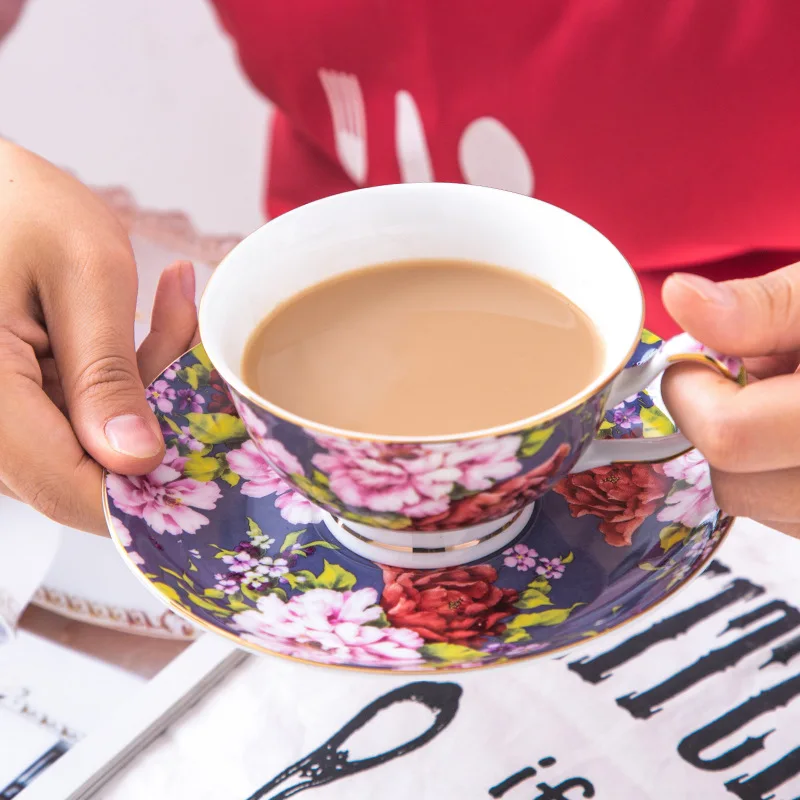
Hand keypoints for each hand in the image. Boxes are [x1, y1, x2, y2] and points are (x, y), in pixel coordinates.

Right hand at [0, 142, 196, 533]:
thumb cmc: (19, 206)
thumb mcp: (84, 276)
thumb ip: (108, 373)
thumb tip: (138, 460)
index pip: (71, 491)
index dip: (149, 493)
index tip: (213, 456)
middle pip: (89, 472)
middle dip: (162, 418)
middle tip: (192, 334)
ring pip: (93, 448)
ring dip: (148, 390)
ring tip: (171, 305)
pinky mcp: (13, 410)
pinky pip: (80, 421)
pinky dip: (124, 382)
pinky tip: (147, 321)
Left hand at [661, 263, 799, 537]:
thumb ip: (759, 307)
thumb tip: (678, 296)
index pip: (731, 436)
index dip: (690, 394)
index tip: (695, 360)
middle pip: (736, 486)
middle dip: (722, 429)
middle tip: (755, 378)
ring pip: (761, 508)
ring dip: (756, 459)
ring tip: (795, 403)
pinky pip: (794, 521)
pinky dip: (786, 480)